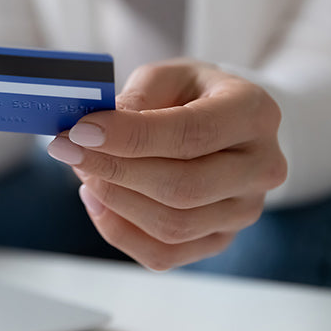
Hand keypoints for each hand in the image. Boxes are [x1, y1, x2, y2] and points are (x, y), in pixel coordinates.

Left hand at [47, 58, 286, 270]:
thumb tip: (97, 130)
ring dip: (113, 199)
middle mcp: (261, 167)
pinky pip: (163, 254)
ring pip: (172, 225)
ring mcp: (245, 211)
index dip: (131, 136)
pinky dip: (118, 230)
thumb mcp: (167, 77)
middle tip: (68, 151)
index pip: (191, 134)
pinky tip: (96, 199)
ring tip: (83, 168)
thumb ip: (137, 97)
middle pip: (183, 187)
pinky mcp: (220, 239)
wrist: (221, 124)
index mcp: (254, 113)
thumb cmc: (190, 95)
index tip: (81, 131)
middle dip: (114, 170)